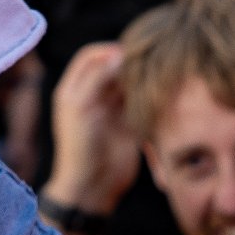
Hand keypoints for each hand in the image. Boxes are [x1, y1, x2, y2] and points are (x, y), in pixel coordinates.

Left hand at [43, 43, 142, 215]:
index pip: (90, 57)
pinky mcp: (130, 124)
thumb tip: (119, 53)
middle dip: (128, 62)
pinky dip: (148, 95)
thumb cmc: (79, 146)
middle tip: (147, 59)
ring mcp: (112, 109)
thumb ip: (98, 78)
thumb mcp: (82, 107)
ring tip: (156, 73)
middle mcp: (93, 95)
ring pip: (128, 84)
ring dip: (140, 78)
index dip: (106, 50)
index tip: (127, 49)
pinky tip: (159, 91)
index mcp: (74, 89)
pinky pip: (140, 102)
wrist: (92, 185)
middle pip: (112, 68)